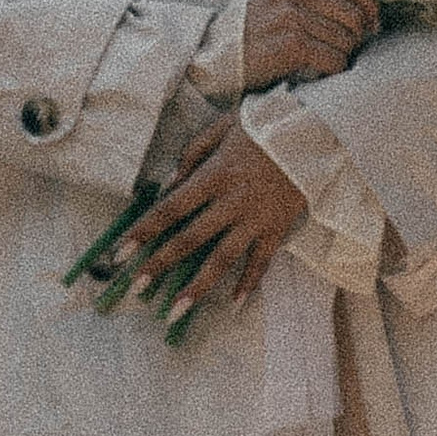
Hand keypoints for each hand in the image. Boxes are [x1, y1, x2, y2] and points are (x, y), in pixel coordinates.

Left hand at [114, 116, 308, 325]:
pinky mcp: (278, 228)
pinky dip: (250, 283)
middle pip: (190, 239)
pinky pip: (262, 261)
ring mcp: (255, 219)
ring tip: (177, 310)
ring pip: (223, 259)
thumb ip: (192, 154)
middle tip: (136, 288)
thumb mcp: (222, 127)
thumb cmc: (264, 125)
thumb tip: (168, 183)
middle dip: (160, 264)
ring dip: (199, 286)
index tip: (121, 252)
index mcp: (214, 175)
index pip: (170, 208)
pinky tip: (235, 304)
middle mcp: (232, 202)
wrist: (315, 132)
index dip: (144, 231)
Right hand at [241, 0, 380, 89]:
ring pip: (345, 39)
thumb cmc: (260, 31)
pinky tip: (321, 70)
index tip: (374, 24)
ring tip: (328, 59)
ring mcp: (290, 15)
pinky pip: (333, 57)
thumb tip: (368, 13)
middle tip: (351, 48)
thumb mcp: (284, 0)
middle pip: (352, 14)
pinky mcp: (290, 43)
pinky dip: (333, 68)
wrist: (221, 54)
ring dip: (343, 55)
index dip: (370, 6)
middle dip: (359, 36)